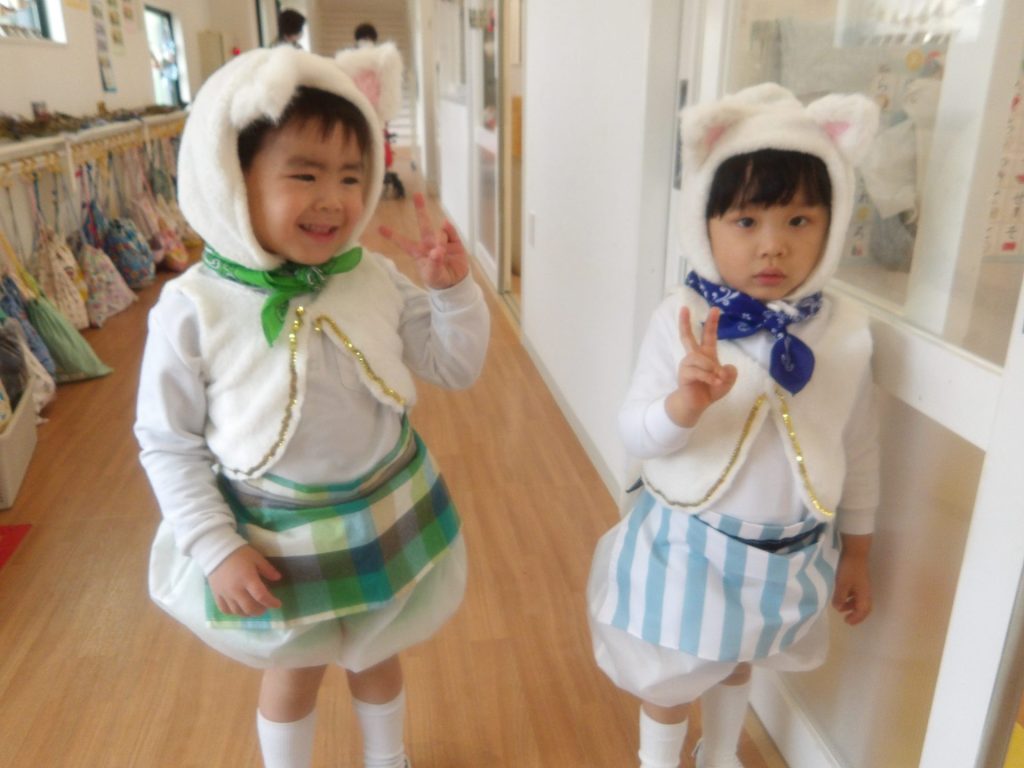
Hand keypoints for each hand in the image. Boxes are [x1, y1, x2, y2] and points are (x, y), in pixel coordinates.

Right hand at [207, 545, 282, 616]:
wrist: (216, 551)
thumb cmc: (239, 553)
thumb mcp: (256, 557)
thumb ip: (267, 569)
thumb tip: (278, 578)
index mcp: (248, 579)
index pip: (261, 596)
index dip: (271, 602)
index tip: (278, 604)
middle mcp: (236, 590)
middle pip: (249, 608)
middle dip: (260, 611)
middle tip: (265, 607)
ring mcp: (225, 594)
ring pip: (237, 611)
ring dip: (248, 613)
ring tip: (253, 609)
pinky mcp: (216, 595)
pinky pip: (224, 609)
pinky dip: (233, 612)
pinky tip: (238, 609)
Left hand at [378, 193, 469, 289]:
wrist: (456, 283)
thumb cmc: (439, 280)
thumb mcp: (433, 276)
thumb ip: (434, 264)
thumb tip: (438, 250)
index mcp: (419, 253)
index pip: (404, 243)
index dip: (393, 236)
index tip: (380, 228)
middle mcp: (429, 244)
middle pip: (424, 225)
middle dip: (421, 210)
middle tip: (417, 195)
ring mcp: (443, 242)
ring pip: (439, 232)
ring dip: (440, 237)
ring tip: (442, 252)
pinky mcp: (455, 243)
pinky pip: (451, 233)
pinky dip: (449, 229)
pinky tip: (446, 226)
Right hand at [664, 307, 736, 426]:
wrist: (696, 405)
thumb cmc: (710, 390)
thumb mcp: (727, 381)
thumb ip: (730, 373)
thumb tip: (725, 368)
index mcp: (706, 355)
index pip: (708, 335)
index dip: (712, 322)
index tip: (715, 308)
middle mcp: (694, 357)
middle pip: (687, 337)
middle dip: (685, 322)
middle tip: (684, 308)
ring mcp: (687, 365)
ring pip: (698, 358)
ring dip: (711, 368)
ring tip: (718, 378)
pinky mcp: (684, 375)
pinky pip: (696, 371)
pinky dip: (708, 377)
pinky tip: (714, 382)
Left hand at [832, 536, 871, 624]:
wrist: (855, 552)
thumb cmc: (849, 569)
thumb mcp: (842, 584)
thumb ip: (840, 597)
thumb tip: (838, 608)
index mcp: (863, 595)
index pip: (863, 611)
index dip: (856, 618)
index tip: (847, 622)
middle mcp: (865, 591)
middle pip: (864, 607)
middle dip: (856, 614)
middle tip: (846, 619)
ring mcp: (863, 585)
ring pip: (859, 600)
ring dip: (851, 605)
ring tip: (841, 607)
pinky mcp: (859, 579)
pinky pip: (856, 593)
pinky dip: (850, 598)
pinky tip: (842, 595)